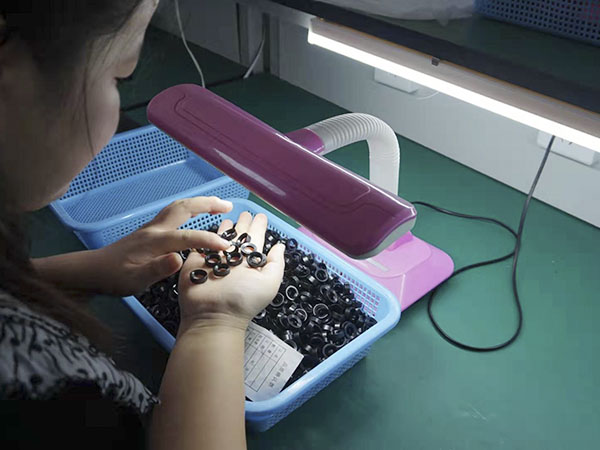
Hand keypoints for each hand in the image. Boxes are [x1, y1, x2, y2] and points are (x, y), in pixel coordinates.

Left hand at [94, 196, 233, 295]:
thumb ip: (157, 269)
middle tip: (228, 206)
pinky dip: (190, 207)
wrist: (92, 270)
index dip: (208, 240)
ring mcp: (152, 227)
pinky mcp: (150, 230)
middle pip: (184, 208)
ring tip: (218, 204)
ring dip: (200, 202)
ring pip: (179, 207)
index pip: (187, 237)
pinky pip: (174, 212)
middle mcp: (155, 229)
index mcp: (155, 241)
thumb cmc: (113, 277)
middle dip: (208, 204)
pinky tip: (195, 213)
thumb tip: (178, 259)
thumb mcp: (134, 280)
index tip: (226, 247)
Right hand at [177, 211, 285, 334]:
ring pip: (221, 239)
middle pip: (239, 237)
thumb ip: (276, 263)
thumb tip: (280, 246)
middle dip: (243, 224)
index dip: (259, 227)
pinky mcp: (197, 262)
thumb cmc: (243, 302)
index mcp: (251, 263)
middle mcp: (234, 260)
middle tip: (246, 212)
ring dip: (226, 228)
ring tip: (230, 217)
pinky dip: (205, 235)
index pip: (256, 240)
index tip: (261, 216)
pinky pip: (201, 244)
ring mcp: (215, 260)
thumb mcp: (269, 283)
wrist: (214, 316)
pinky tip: (210, 228)